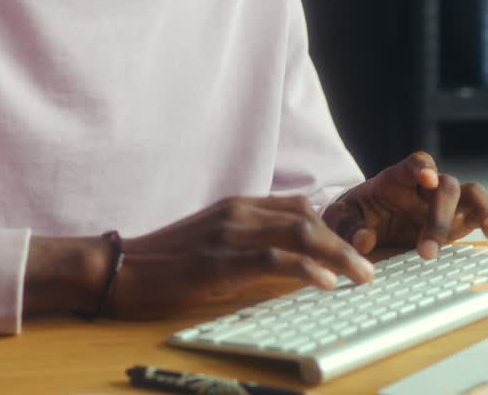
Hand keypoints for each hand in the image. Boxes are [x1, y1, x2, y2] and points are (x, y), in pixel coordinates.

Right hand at [106, 196, 375, 318]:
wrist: (119, 268)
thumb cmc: (164, 262)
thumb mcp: (212, 243)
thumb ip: (249, 245)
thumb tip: (291, 266)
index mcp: (237, 205)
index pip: (298, 207)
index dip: (333, 228)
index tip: (354, 251)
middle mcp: (238, 211)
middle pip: (308, 218)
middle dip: (344, 244)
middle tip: (368, 268)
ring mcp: (229, 233)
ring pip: (299, 234)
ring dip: (337, 257)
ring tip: (360, 277)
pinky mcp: (220, 259)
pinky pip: (273, 259)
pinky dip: (305, 268)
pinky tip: (325, 282)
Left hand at [323, 152, 487, 258]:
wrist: (364, 222)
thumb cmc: (353, 215)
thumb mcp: (340, 220)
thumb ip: (348, 227)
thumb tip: (364, 240)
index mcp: (398, 178)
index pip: (415, 163)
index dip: (422, 168)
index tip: (426, 179)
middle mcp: (428, 185)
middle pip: (446, 186)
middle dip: (440, 217)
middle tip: (428, 252)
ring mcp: (448, 201)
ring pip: (473, 194)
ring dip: (485, 211)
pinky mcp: (461, 218)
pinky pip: (487, 212)